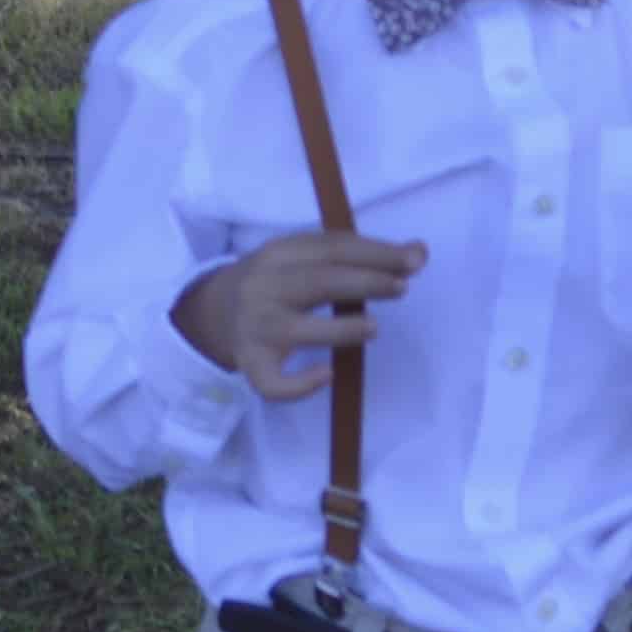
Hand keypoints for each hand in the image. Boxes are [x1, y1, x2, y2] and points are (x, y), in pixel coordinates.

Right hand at [171, 229, 426, 400]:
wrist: (212, 311)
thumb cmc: (275, 282)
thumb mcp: (302, 258)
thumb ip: (354, 256)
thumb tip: (418, 251)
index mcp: (278, 254)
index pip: (331, 247)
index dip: (375, 252)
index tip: (415, 258)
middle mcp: (264, 287)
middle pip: (316, 281)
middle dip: (364, 281)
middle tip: (403, 286)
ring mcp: (256, 329)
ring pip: (296, 331)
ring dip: (339, 329)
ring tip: (374, 328)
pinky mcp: (252, 366)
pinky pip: (274, 383)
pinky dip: (300, 384)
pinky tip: (326, 376)